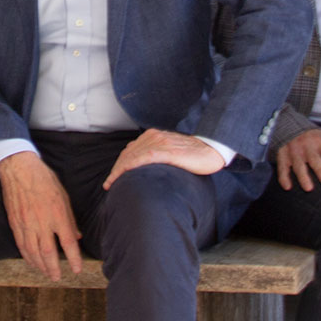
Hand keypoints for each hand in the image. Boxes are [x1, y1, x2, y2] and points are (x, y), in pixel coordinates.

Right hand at [0, 150, 82, 281]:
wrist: (19, 169)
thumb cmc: (44, 180)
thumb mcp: (63, 196)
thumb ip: (70, 219)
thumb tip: (77, 237)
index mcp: (57, 213)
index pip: (68, 242)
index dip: (74, 258)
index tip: (77, 269)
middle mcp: (41, 221)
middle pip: (48, 252)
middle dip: (54, 268)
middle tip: (58, 278)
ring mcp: (26, 223)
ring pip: (33, 252)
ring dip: (40, 266)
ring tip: (46, 273)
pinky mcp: (15, 223)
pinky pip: (21, 245)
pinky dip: (27, 257)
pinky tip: (32, 262)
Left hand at [101, 127, 227, 189]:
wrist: (212, 150)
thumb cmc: (193, 155)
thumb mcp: (170, 152)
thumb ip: (157, 156)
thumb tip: (144, 169)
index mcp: (153, 136)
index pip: (130, 151)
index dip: (119, 164)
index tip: (112, 178)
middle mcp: (153, 137)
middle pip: (128, 154)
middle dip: (116, 169)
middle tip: (109, 184)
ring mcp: (160, 143)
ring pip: (132, 156)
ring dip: (119, 170)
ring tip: (112, 184)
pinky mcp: (166, 151)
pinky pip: (143, 158)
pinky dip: (130, 167)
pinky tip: (124, 176)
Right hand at [273, 128, 320, 190]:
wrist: (289, 125)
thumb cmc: (314, 137)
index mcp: (320, 142)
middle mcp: (307, 146)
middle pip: (314, 159)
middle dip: (320, 170)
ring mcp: (294, 151)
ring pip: (298, 165)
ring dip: (303, 176)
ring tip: (309, 188)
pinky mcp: (282, 155)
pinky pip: (282, 167)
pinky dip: (283, 177)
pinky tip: (287, 187)